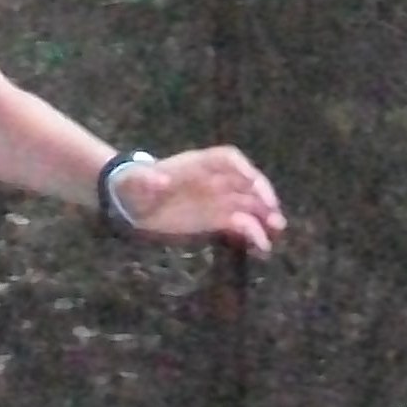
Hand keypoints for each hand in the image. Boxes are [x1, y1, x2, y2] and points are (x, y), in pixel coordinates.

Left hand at [117, 146, 285, 255]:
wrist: (130, 202)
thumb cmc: (133, 184)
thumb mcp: (134, 181)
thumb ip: (146, 180)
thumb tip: (160, 181)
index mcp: (197, 164)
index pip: (227, 159)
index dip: (242, 168)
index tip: (252, 181)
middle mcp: (214, 179)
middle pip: (246, 182)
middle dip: (261, 194)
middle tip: (273, 212)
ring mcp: (217, 199)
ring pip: (248, 204)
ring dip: (264, 216)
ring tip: (276, 231)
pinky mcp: (216, 219)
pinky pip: (240, 224)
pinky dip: (252, 233)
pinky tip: (260, 247)